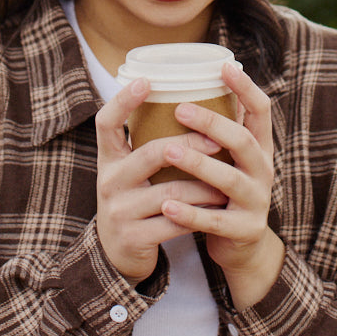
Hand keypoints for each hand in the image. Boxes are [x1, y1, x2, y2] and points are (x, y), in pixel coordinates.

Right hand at [94, 78, 227, 284]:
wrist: (118, 255)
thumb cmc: (135, 199)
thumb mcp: (130, 170)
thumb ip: (147, 142)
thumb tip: (188, 101)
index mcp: (108, 158)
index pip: (106, 122)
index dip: (123, 100)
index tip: (147, 80)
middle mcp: (109, 180)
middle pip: (152, 153)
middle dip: (190, 144)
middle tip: (218, 140)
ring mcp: (119, 210)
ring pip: (172, 190)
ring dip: (205, 183)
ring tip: (229, 174)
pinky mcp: (134, 237)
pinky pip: (176, 221)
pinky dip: (201, 213)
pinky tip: (218, 206)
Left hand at [158, 62, 284, 309]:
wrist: (244, 248)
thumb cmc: (226, 191)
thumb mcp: (232, 159)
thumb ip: (219, 130)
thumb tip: (186, 84)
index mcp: (260, 148)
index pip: (261, 110)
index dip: (246, 87)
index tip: (224, 65)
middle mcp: (264, 171)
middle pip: (242, 141)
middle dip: (212, 123)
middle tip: (180, 108)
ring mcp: (256, 201)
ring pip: (228, 179)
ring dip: (197, 164)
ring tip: (168, 151)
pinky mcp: (244, 230)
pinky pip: (215, 221)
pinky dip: (190, 212)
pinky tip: (167, 204)